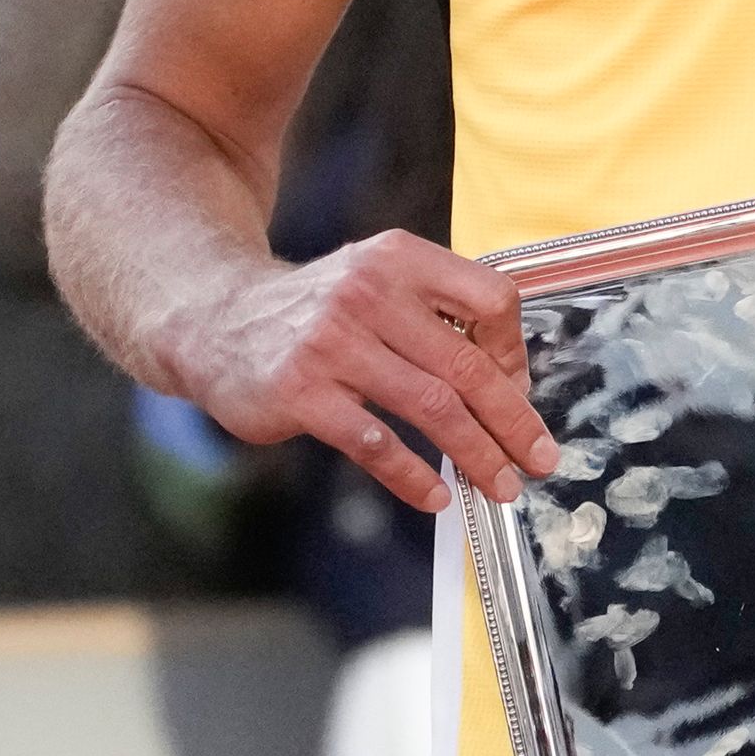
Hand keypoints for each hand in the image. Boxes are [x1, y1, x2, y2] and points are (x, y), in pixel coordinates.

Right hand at [176, 231, 558, 512]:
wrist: (214, 319)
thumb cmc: (317, 309)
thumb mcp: (378, 280)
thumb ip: (438, 315)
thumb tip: (510, 381)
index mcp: (401, 259)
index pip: (492, 299)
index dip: (516, 350)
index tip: (520, 390)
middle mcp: (369, 293)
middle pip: (468, 365)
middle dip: (513, 420)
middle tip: (539, 457)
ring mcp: (332, 344)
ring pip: (432, 407)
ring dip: (477, 454)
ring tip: (501, 484)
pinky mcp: (301, 392)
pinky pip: (374, 442)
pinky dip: (412, 475)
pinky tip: (435, 496)